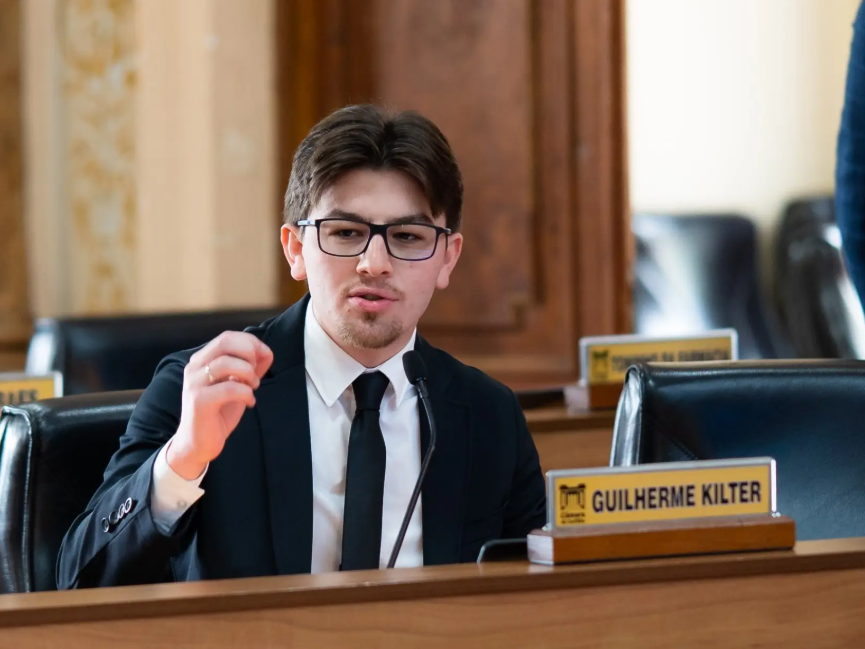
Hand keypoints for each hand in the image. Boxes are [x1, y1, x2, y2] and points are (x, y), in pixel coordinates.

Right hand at [167, 332, 272, 478]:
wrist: (198, 444)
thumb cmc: (218, 412)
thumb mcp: (237, 385)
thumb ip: (250, 368)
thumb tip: (267, 352)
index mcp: (202, 360)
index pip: (227, 337)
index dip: (250, 342)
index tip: (264, 356)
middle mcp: (195, 367)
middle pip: (224, 342)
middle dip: (249, 353)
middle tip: (256, 372)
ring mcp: (195, 383)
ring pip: (226, 363)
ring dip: (248, 374)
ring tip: (253, 387)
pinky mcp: (199, 401)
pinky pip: (229, 388)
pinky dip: (246, 393)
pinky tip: (250, 402)